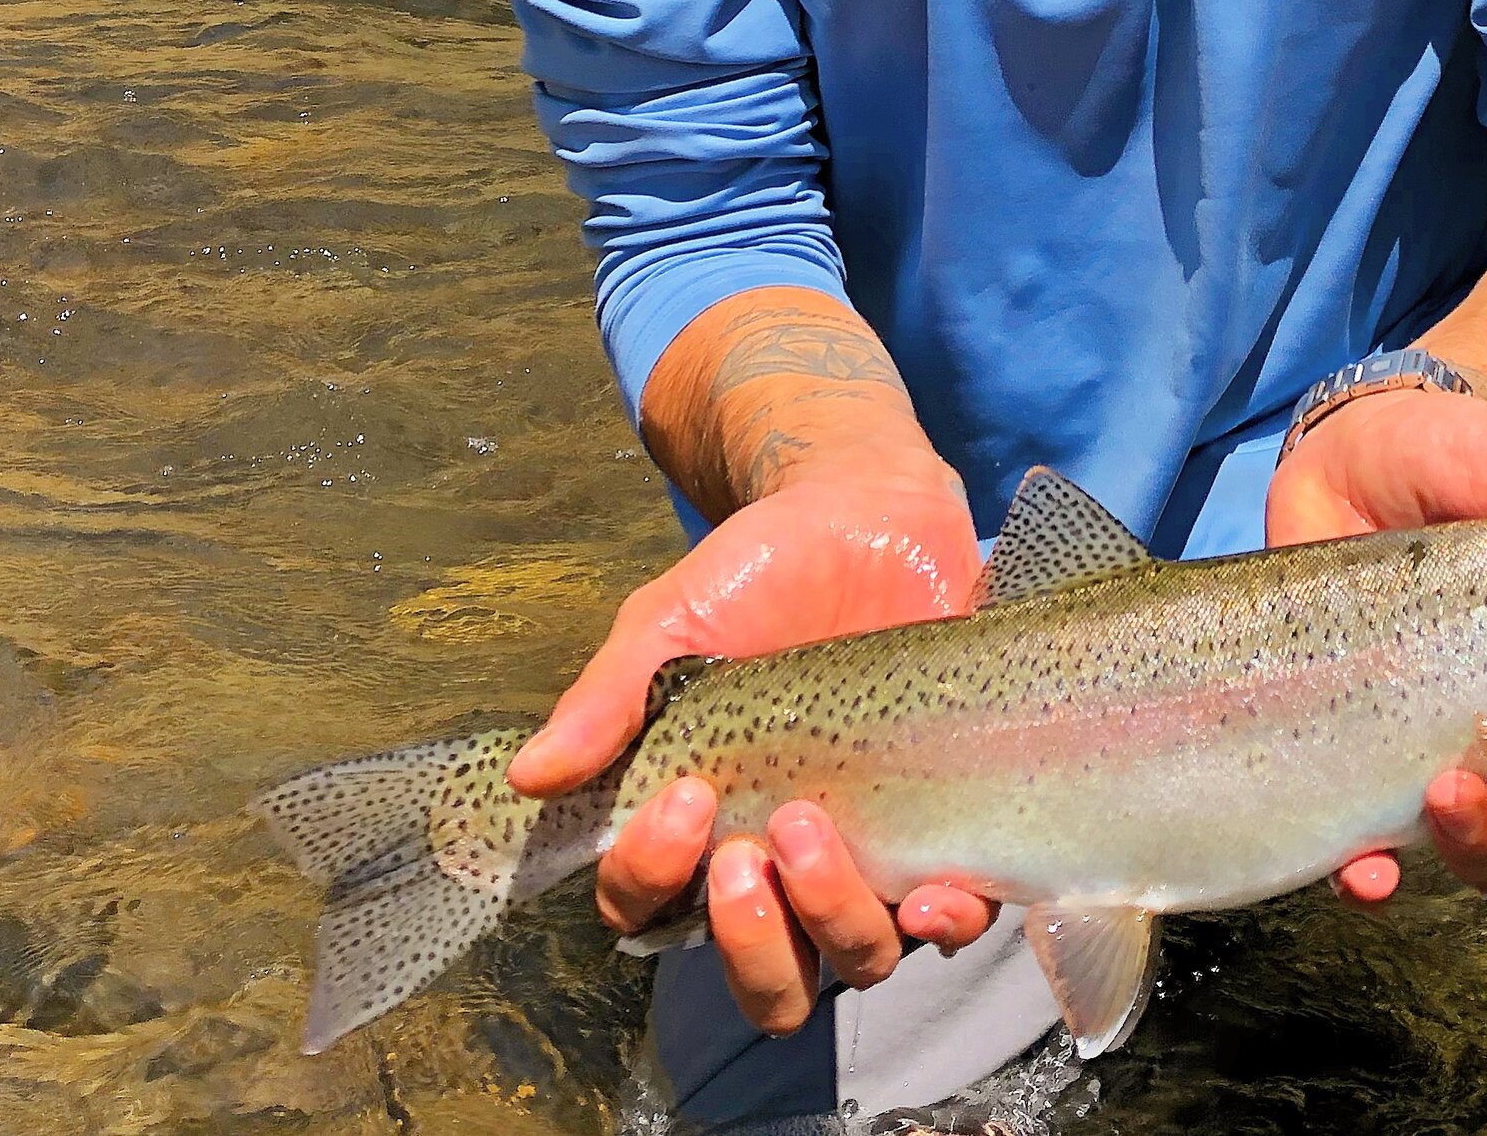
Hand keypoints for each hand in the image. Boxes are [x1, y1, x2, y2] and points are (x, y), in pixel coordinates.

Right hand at [508, 453, 997, 1032]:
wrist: (867, 509)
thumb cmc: (759, 570)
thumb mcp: (674, 618)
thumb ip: (611, 696)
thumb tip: (529, 775)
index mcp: (703, 823)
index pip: (654, 905)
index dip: (652, 878)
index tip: (681, 800)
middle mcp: (784, 860)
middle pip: (766, 977)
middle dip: (752, 940)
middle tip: (749, 852)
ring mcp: (873, 848)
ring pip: (857, 958)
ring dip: (834, 923)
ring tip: (818, 836)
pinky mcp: (948, 823)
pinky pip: (957, 917)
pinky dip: (948, 924)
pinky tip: (937, 894)